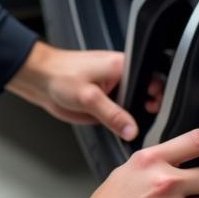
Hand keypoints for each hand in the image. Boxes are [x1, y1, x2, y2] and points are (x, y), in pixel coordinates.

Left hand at [7, 40, 163, 140]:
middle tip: (147, 123)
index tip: (156, 111)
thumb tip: (132, 130)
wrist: (39, 80)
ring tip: (133, 129)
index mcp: (122, 66)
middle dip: (149, 109)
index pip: (153, 79)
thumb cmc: (60, 75)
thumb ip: (112, 115)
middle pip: (146, 94)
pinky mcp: (103, 103)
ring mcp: (112, 91)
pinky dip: (121, 123)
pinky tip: (121, 131)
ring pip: (133, 107)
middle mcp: (120, 78)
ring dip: (134, 118)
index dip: (159, 96)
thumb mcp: (88, 97)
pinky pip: (119, 115)